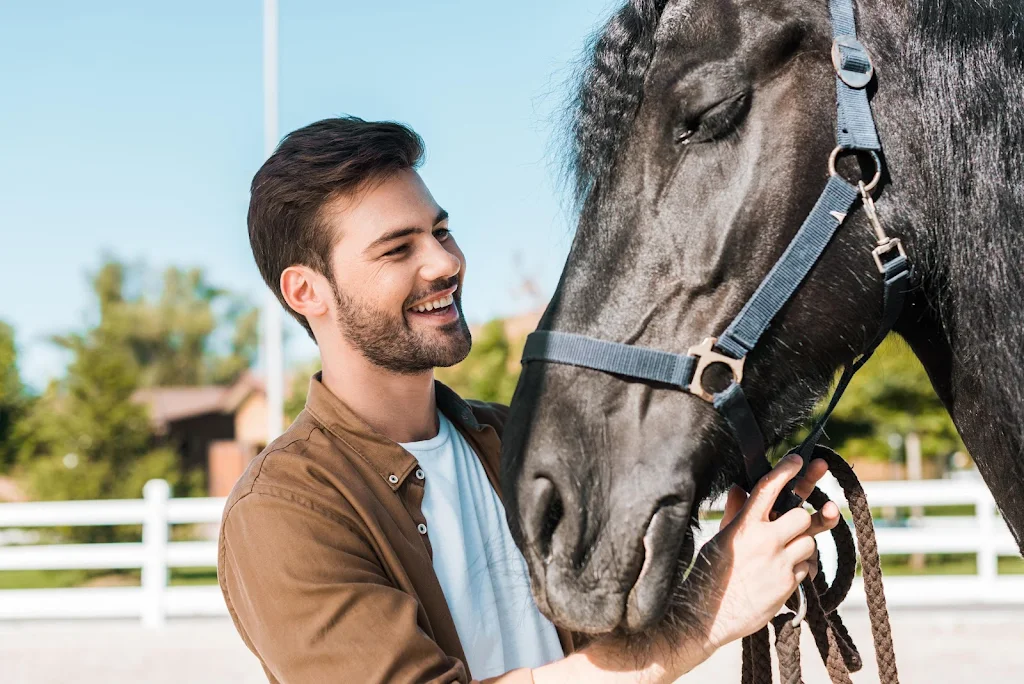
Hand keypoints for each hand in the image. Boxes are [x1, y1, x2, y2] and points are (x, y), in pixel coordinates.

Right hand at [679, 454, 839, 657]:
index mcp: (743, 525)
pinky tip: (788, 570)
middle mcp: (764, 540)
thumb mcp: (720, 538)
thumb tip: (742, 489)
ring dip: (803, 544)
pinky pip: (809, 567)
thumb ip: (736, 513)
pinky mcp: (788, 584)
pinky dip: (803, 566)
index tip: (801, 459)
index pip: (769, 488)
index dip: (787, 470)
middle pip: (802, 515)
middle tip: (800, 519)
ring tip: (786, 552)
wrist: (706, 615)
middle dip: (804, 517)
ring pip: (810, 542)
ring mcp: (778, 563)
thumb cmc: (709, 573)